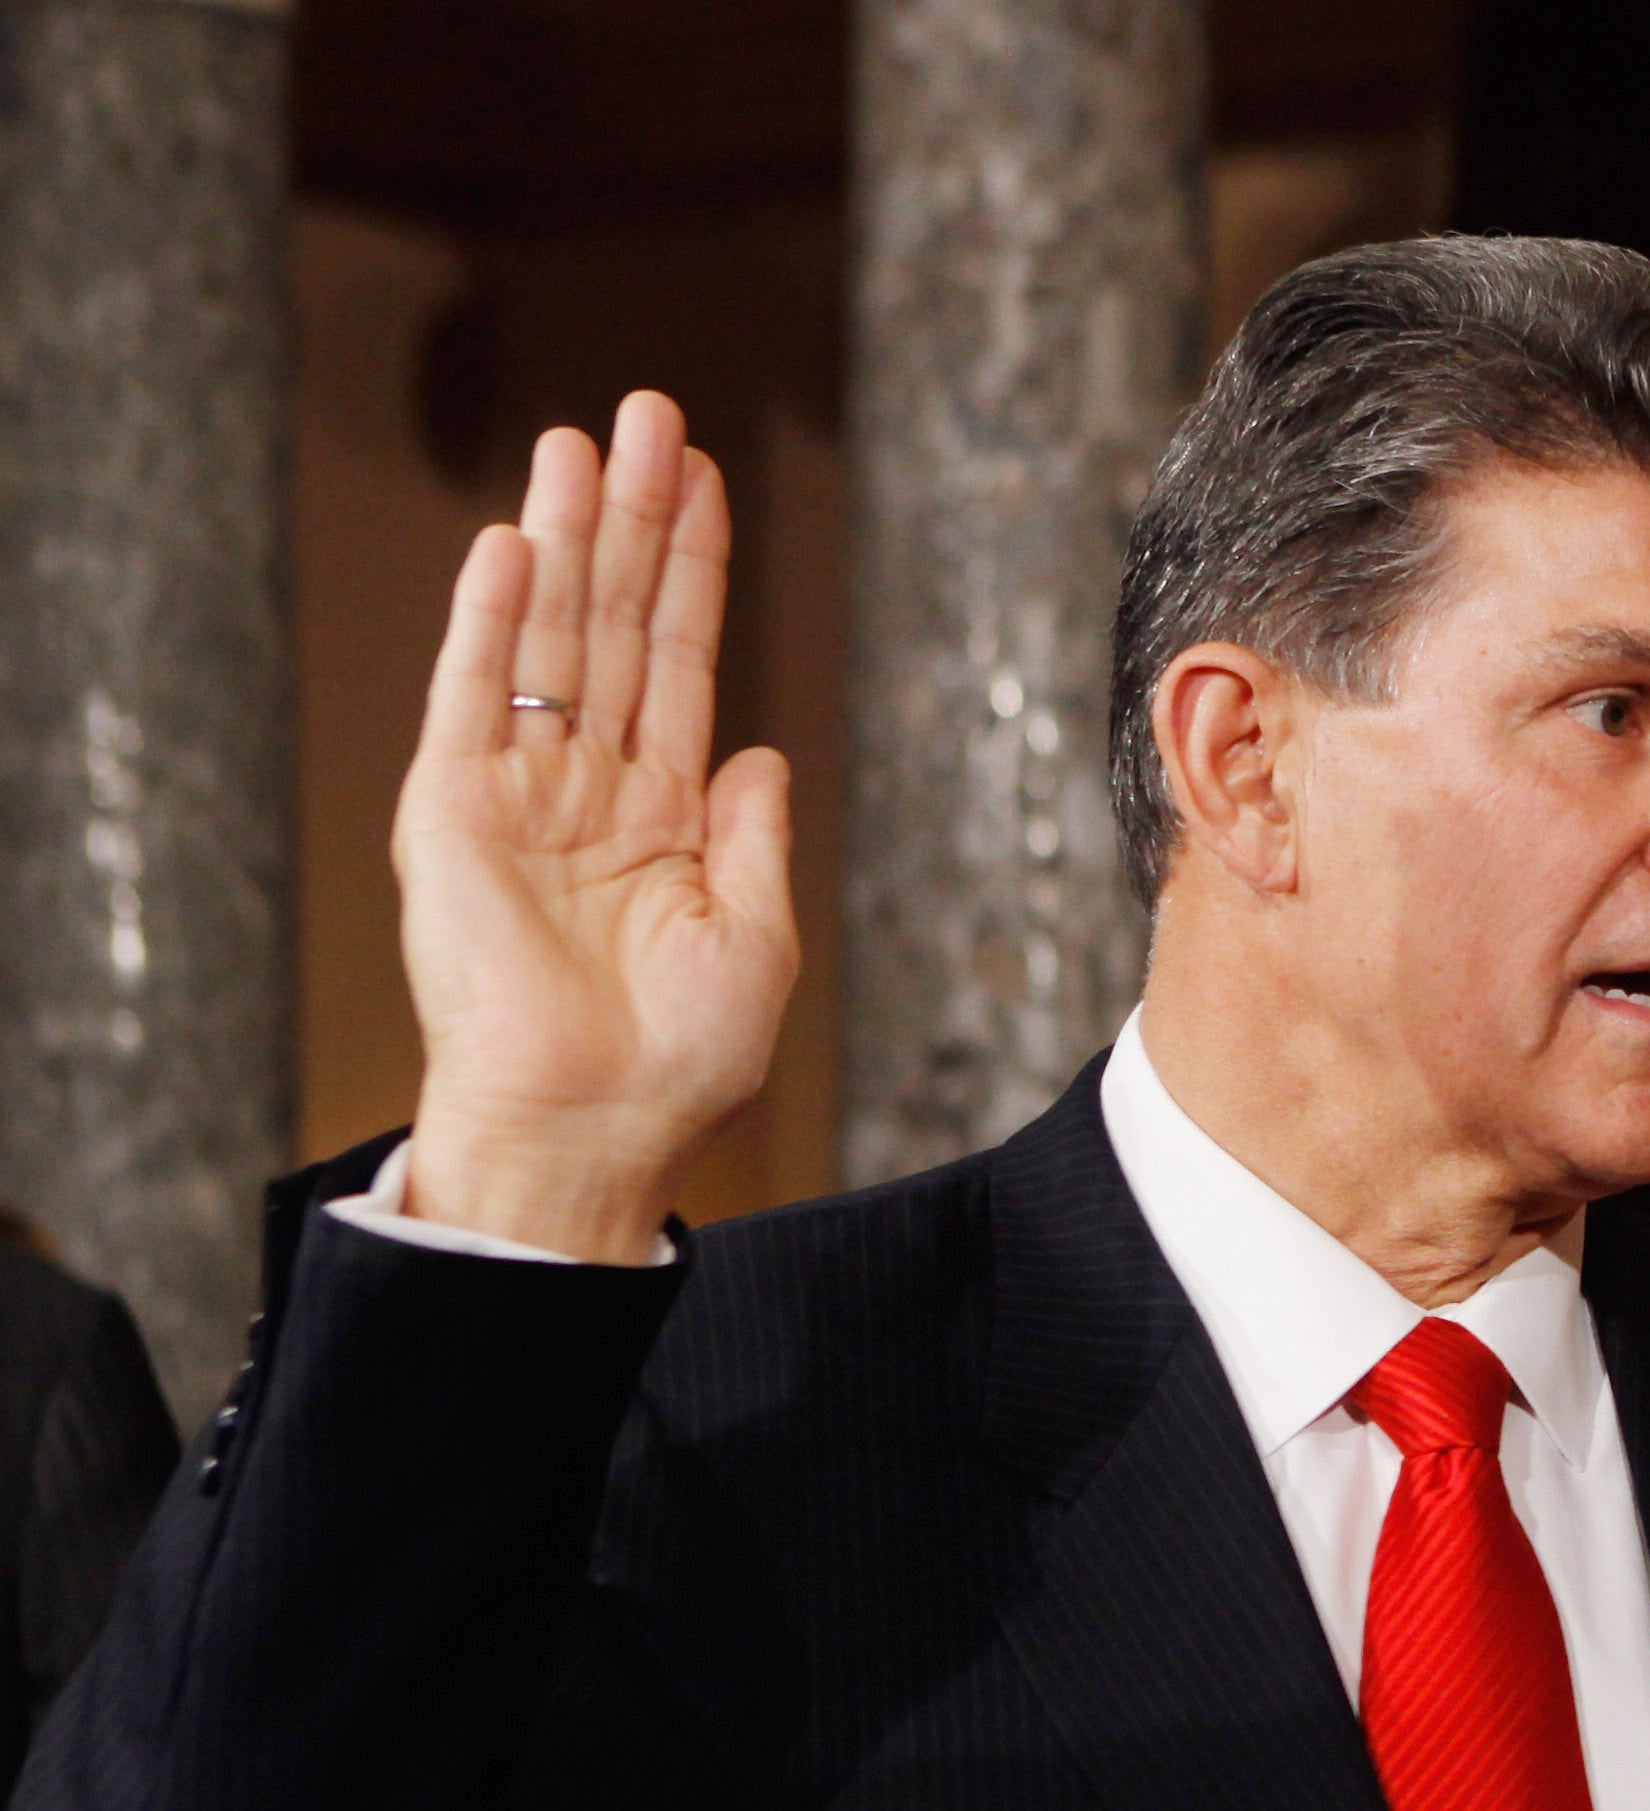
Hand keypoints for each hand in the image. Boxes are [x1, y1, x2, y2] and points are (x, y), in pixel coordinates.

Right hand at [397, 391, 798, 1261]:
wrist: (590, 1126)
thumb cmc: (677, 1060)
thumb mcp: (755, 939)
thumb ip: (757, 838)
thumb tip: (764, 753)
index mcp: (664, 816)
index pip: (682, 661)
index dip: (693, 568)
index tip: (703, 480)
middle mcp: (588, 788)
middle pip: (616, 622)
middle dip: (631, 519)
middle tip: (648, 414)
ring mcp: (518, 792)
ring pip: (548, 636)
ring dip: (565, 537)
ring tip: (581, 441)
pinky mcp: (455, 812)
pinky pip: (474, 695)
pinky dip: (492, 619)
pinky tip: (516, 543)